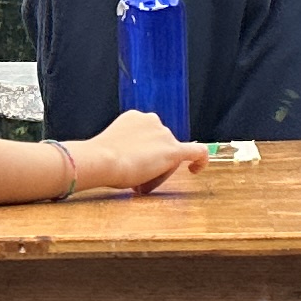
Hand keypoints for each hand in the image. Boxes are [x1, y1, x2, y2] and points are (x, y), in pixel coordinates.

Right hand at [72, 112, 205, 193]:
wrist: (101, 160)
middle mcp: (153, 121)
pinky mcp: (173, 150)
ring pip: (169, 156)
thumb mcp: (112, 146)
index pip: (148, 136)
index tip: (133, 162)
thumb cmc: (100, 158)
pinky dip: (200, 160)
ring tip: (140, 182)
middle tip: (135, 180)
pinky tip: (195, 170)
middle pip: (161, 145)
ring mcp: (164, 134)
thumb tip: (132, 164)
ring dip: (159, 170)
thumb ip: (126, 149)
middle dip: (152, 163)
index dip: (143, 152)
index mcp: (135, 118)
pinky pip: (196, 153)